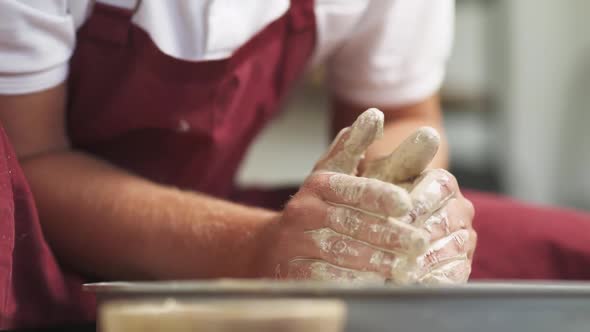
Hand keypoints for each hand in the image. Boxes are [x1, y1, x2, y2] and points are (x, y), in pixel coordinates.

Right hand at [255, 109, 431, 282]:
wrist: (270, 247)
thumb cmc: (314, 209)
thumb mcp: (331, 174)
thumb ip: (353, 147)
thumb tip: (374, 114)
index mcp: (318, 185)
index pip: (350, 187)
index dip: (378, 196)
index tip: (406, 204)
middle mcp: (303, 211)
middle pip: (350, 223)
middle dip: (387, 234)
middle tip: (418, 243)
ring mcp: (295, 243)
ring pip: (340, 252)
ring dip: (376, 261)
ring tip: (406, 266)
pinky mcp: (293, 272)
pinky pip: (327, 278)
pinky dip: (354, 282)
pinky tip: (378, 284)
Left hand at [362, 125, 476, 283]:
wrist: (365, 234)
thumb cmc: (361, 200)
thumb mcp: (356, 173)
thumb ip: (361, 145)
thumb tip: (372, 114)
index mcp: (438, 180)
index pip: (438, 185)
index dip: (420, 199)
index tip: (402, 210)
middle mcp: (456, 206)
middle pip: (448, 218)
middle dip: (423, 233)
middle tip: (402, 248)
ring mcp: (462, 237)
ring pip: (452, 246)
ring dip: (428, 260)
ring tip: (403, 272)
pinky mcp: (459, 265)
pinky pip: (454, 273)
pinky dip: (435, 279)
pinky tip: (415, 286)